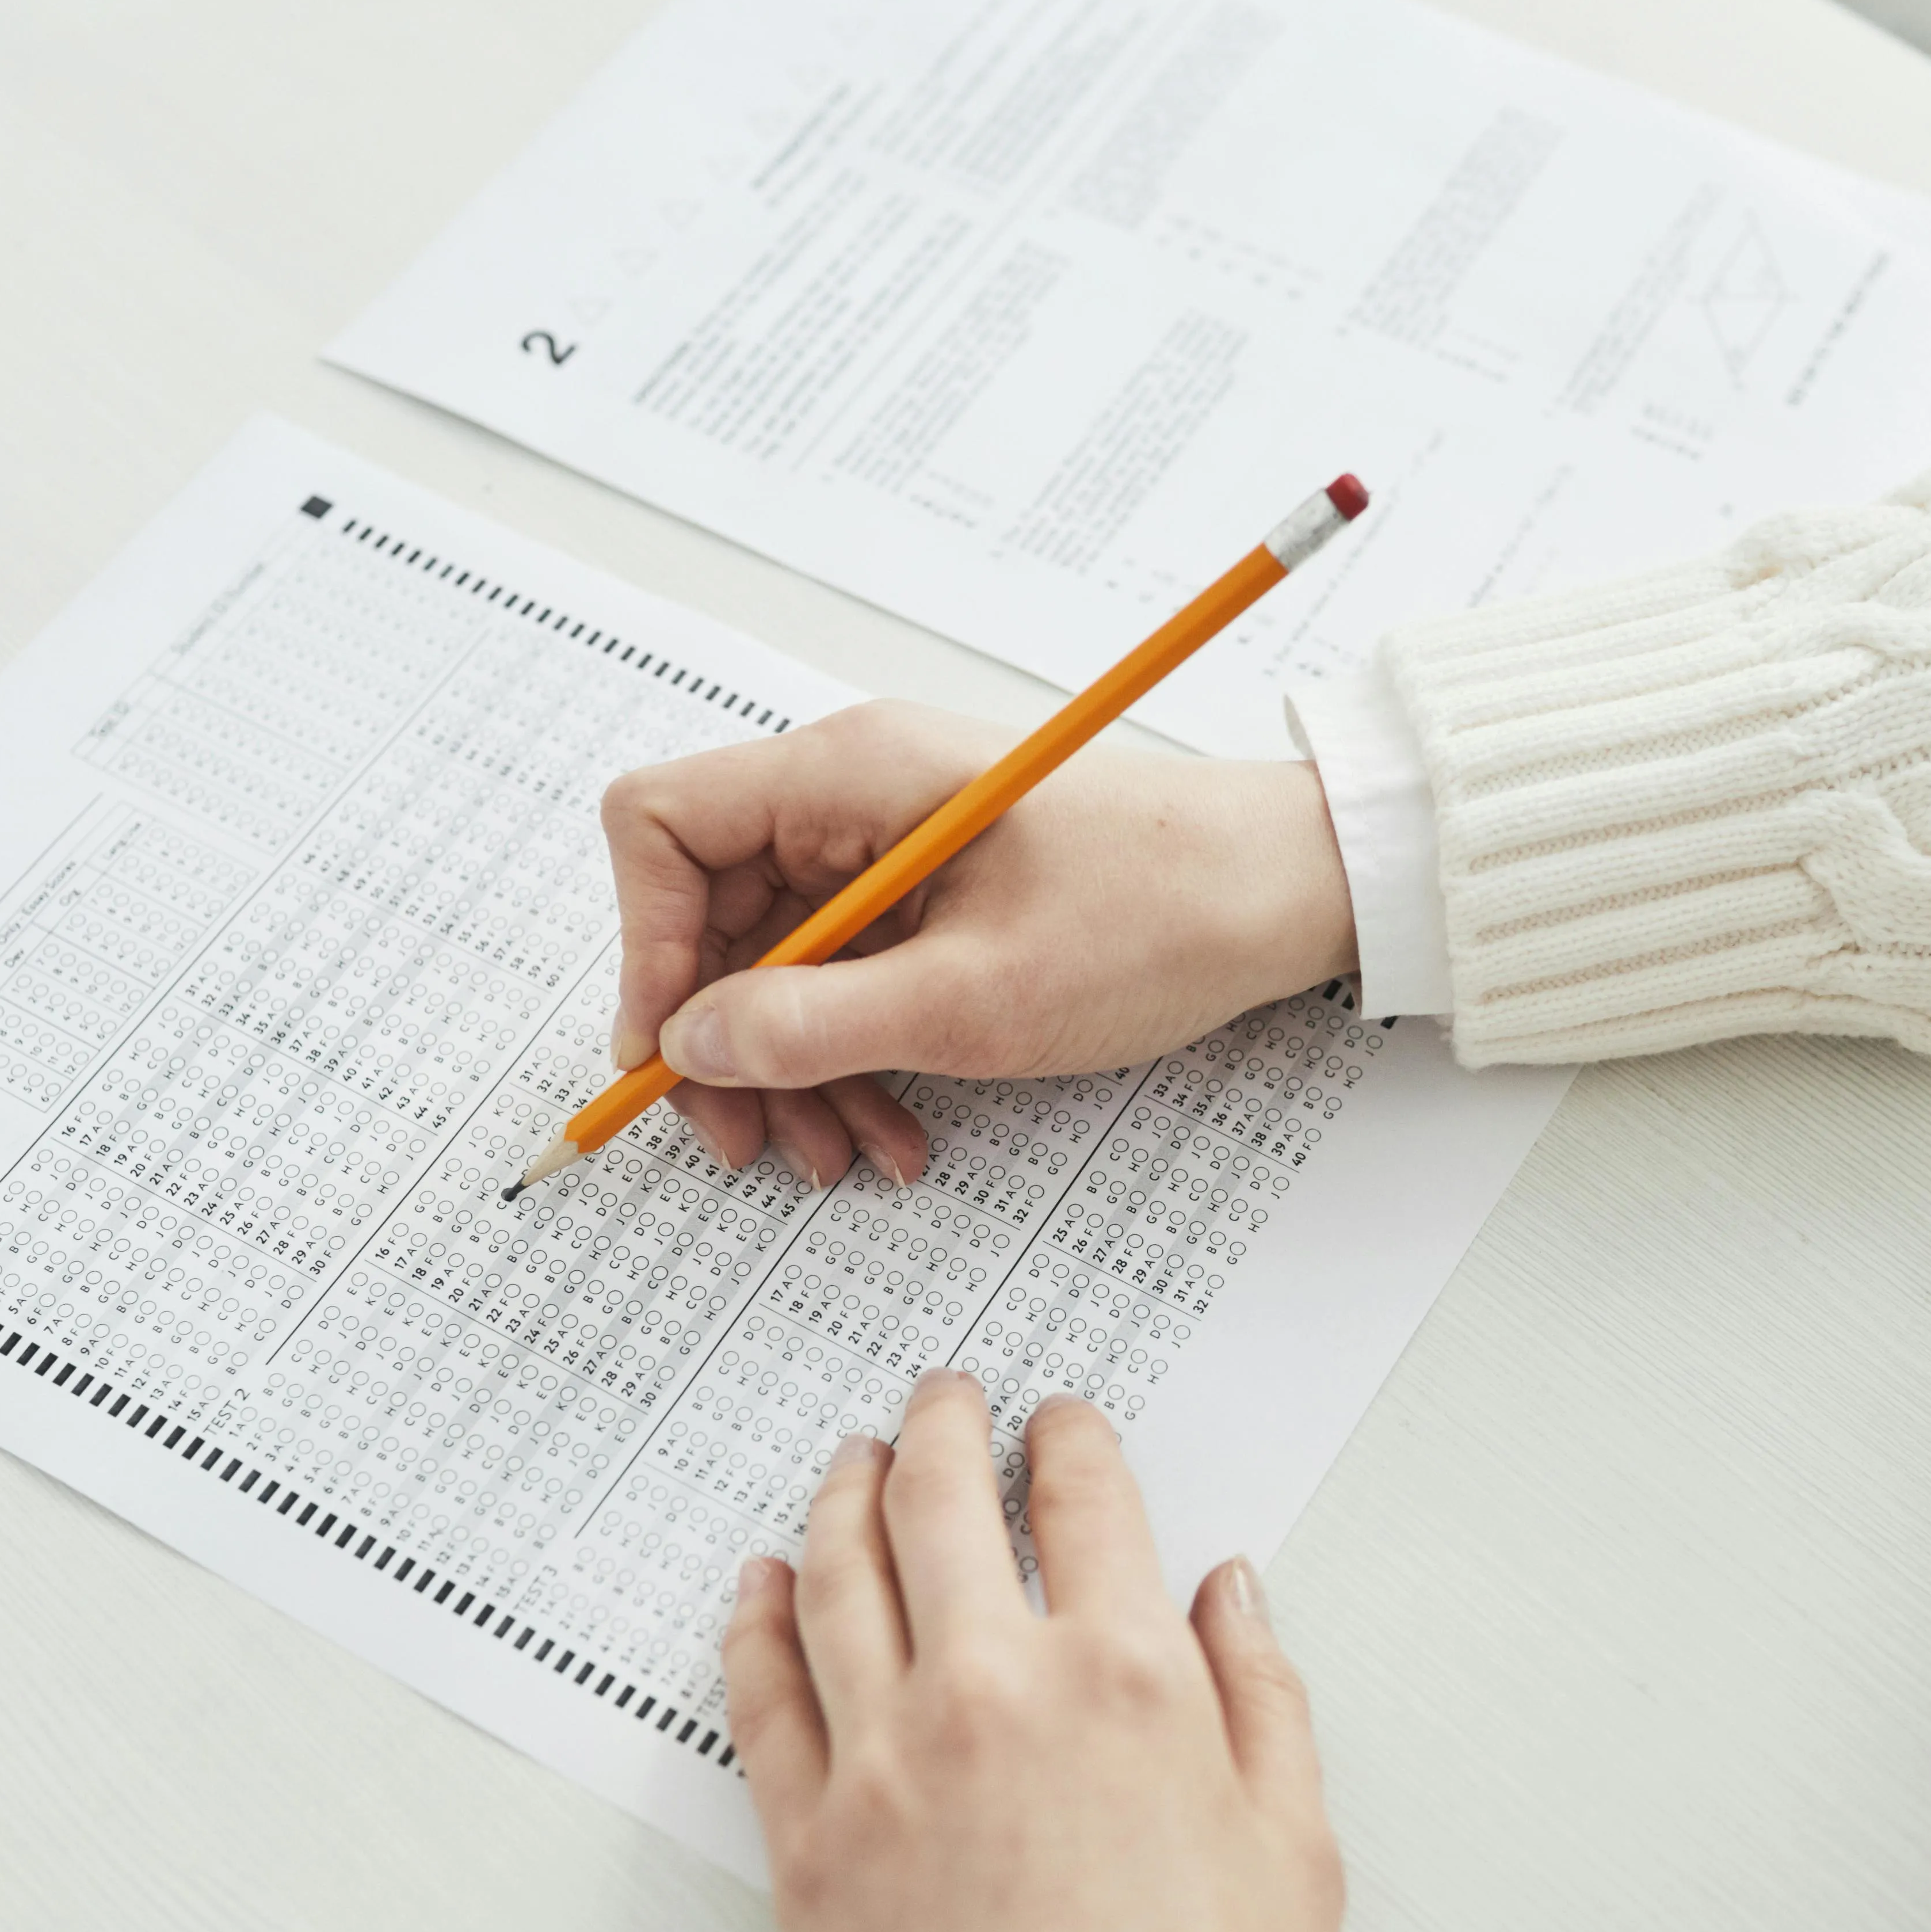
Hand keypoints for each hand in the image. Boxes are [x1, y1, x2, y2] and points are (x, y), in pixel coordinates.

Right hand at [602, 701, 1361, 1186]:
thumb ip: (817, 1023)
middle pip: (710, 912)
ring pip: (777, 965)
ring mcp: (888, 847)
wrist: (1284, 892)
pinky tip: (892, 1132)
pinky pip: (848, 979)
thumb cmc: (1158, 915)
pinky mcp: (930, 897)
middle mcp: (852, 795)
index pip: (661, 825)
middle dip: (724, 1041)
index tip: (674, 1054)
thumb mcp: (975, 998)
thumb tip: (691, 1047)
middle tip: (749, 1145)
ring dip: (792, 1071)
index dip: (646, 944)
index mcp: (848, 773)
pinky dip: (854, 1059)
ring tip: (838, 1158)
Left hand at [724, 1370, 1342, 1931]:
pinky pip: (761, 1695)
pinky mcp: (810, 1844)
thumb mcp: (1296, 1849)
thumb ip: (1262, 1696)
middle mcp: (994, 1693)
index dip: (1071, 1442)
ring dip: (841, 1495)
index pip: (1086, 1501)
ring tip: (851, 1461)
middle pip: (941, 1503)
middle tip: (944, 1400)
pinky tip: (762, 1583)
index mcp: (1128, 1680)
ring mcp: (886, 1763)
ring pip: (836, 1575)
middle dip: (944, 1429)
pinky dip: (755, 1619)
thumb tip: (1230, 1591)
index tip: (1061, 1427)